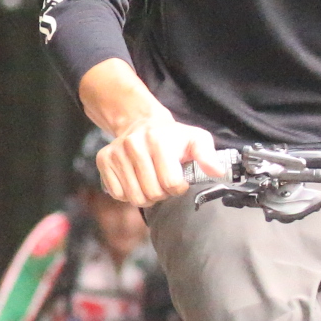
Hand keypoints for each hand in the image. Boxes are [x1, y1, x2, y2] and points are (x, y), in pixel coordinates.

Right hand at [96, 115, 220, 208]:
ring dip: (146, 197)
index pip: (171, 183)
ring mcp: (116, 153)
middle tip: (163, 182)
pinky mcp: (103, 161)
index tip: (178, 180)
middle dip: (162, 194)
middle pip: (152, 193)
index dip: (178, 187)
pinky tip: (136, 182)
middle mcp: (134, 145)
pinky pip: (118, 194)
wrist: (140, 122)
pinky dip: (128, 194)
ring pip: (134, 197)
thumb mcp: (195, 139)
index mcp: (158, 140)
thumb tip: (217, 171)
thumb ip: (208, 155)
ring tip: (151, 183)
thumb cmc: (171, 136)